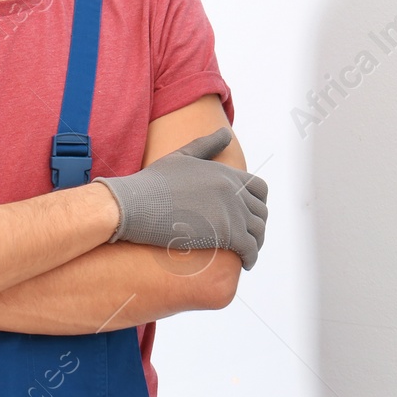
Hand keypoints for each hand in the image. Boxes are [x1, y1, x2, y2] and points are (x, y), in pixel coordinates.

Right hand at [94, 127, 267, 269]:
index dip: (258, 204)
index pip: (259, 189)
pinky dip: (251, 257)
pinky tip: (246, 263)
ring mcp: (231, 212)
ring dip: (256, 244)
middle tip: (248, 238)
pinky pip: (250, 249)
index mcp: (225, 173)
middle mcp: (233, 191)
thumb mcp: (181, 157)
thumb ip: (207, 145)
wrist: (135, 204)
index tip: (250, 216)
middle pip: (261, 212)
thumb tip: (226, 133)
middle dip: (257, 226)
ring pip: (258, 232)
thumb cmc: (152, 183)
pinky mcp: (226, 234)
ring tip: (247, 253)